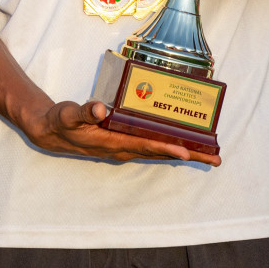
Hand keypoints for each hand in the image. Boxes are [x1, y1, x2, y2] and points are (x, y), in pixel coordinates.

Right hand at [22, 100, 219, 165]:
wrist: (52, 133)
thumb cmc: (61, 122)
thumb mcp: (68, 114)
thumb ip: (83, 112)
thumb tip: (100, 109)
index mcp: (111, 143)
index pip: (144, 146)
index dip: (165, 148)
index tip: (186, 152)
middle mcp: (122, 149)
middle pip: (160, 153)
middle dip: (189, 156)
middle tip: (216, 159)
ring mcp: (125, 148)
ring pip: (159, 152)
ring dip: (184, 153)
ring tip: (209, 155)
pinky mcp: (124, 144)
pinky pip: (152, 147)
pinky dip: (170, 146)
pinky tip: (183, 143)